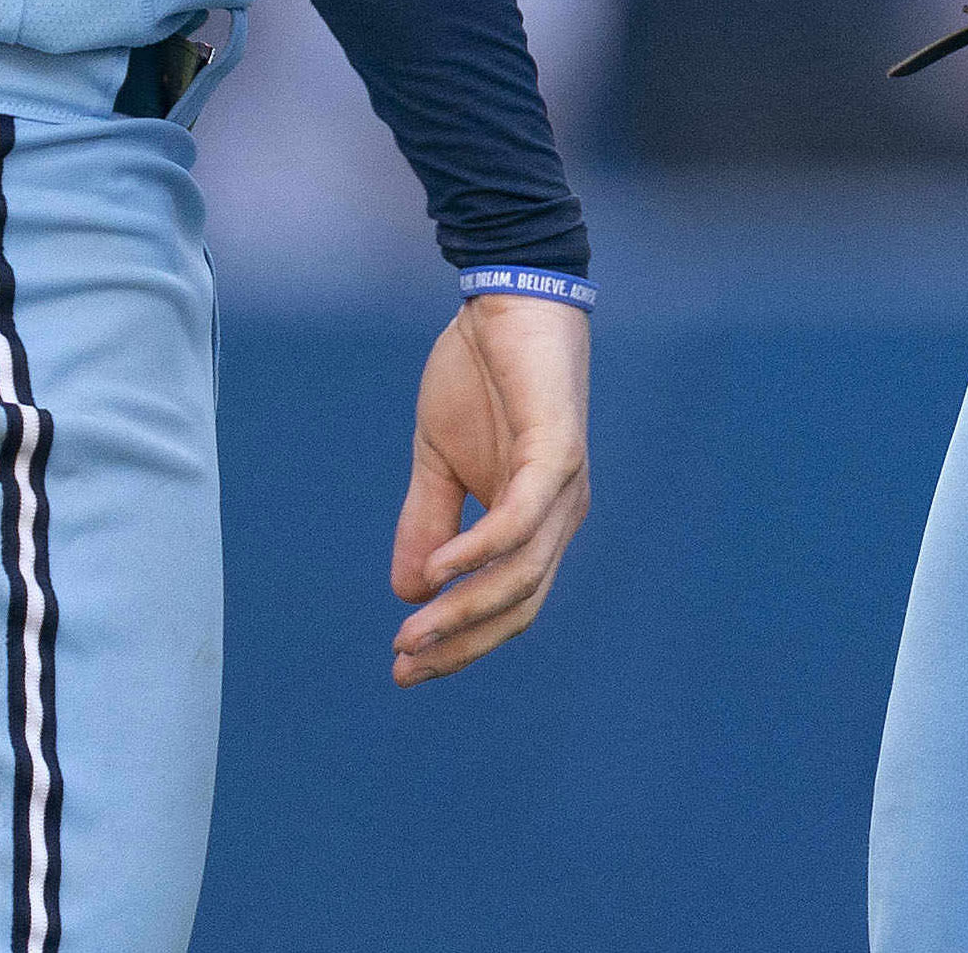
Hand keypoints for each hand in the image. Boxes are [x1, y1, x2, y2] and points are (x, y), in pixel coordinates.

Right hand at [388, 290, 590, 686]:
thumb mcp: (439, 462)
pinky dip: (479, 551)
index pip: (507, 605)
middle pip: (520, 605)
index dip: (458, 642)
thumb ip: (428, 523)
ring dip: (463, 610)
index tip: (404, 667)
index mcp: (537, 522)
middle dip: (460, 643)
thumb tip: (408, 594)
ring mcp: (564, 486)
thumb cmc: (479, 378)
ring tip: (411, 631)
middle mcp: (561, 515)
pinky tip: (438, 571)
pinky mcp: (558, 451)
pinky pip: (522, 520)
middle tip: (403, 665)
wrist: (504, 300)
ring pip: (523, 574)